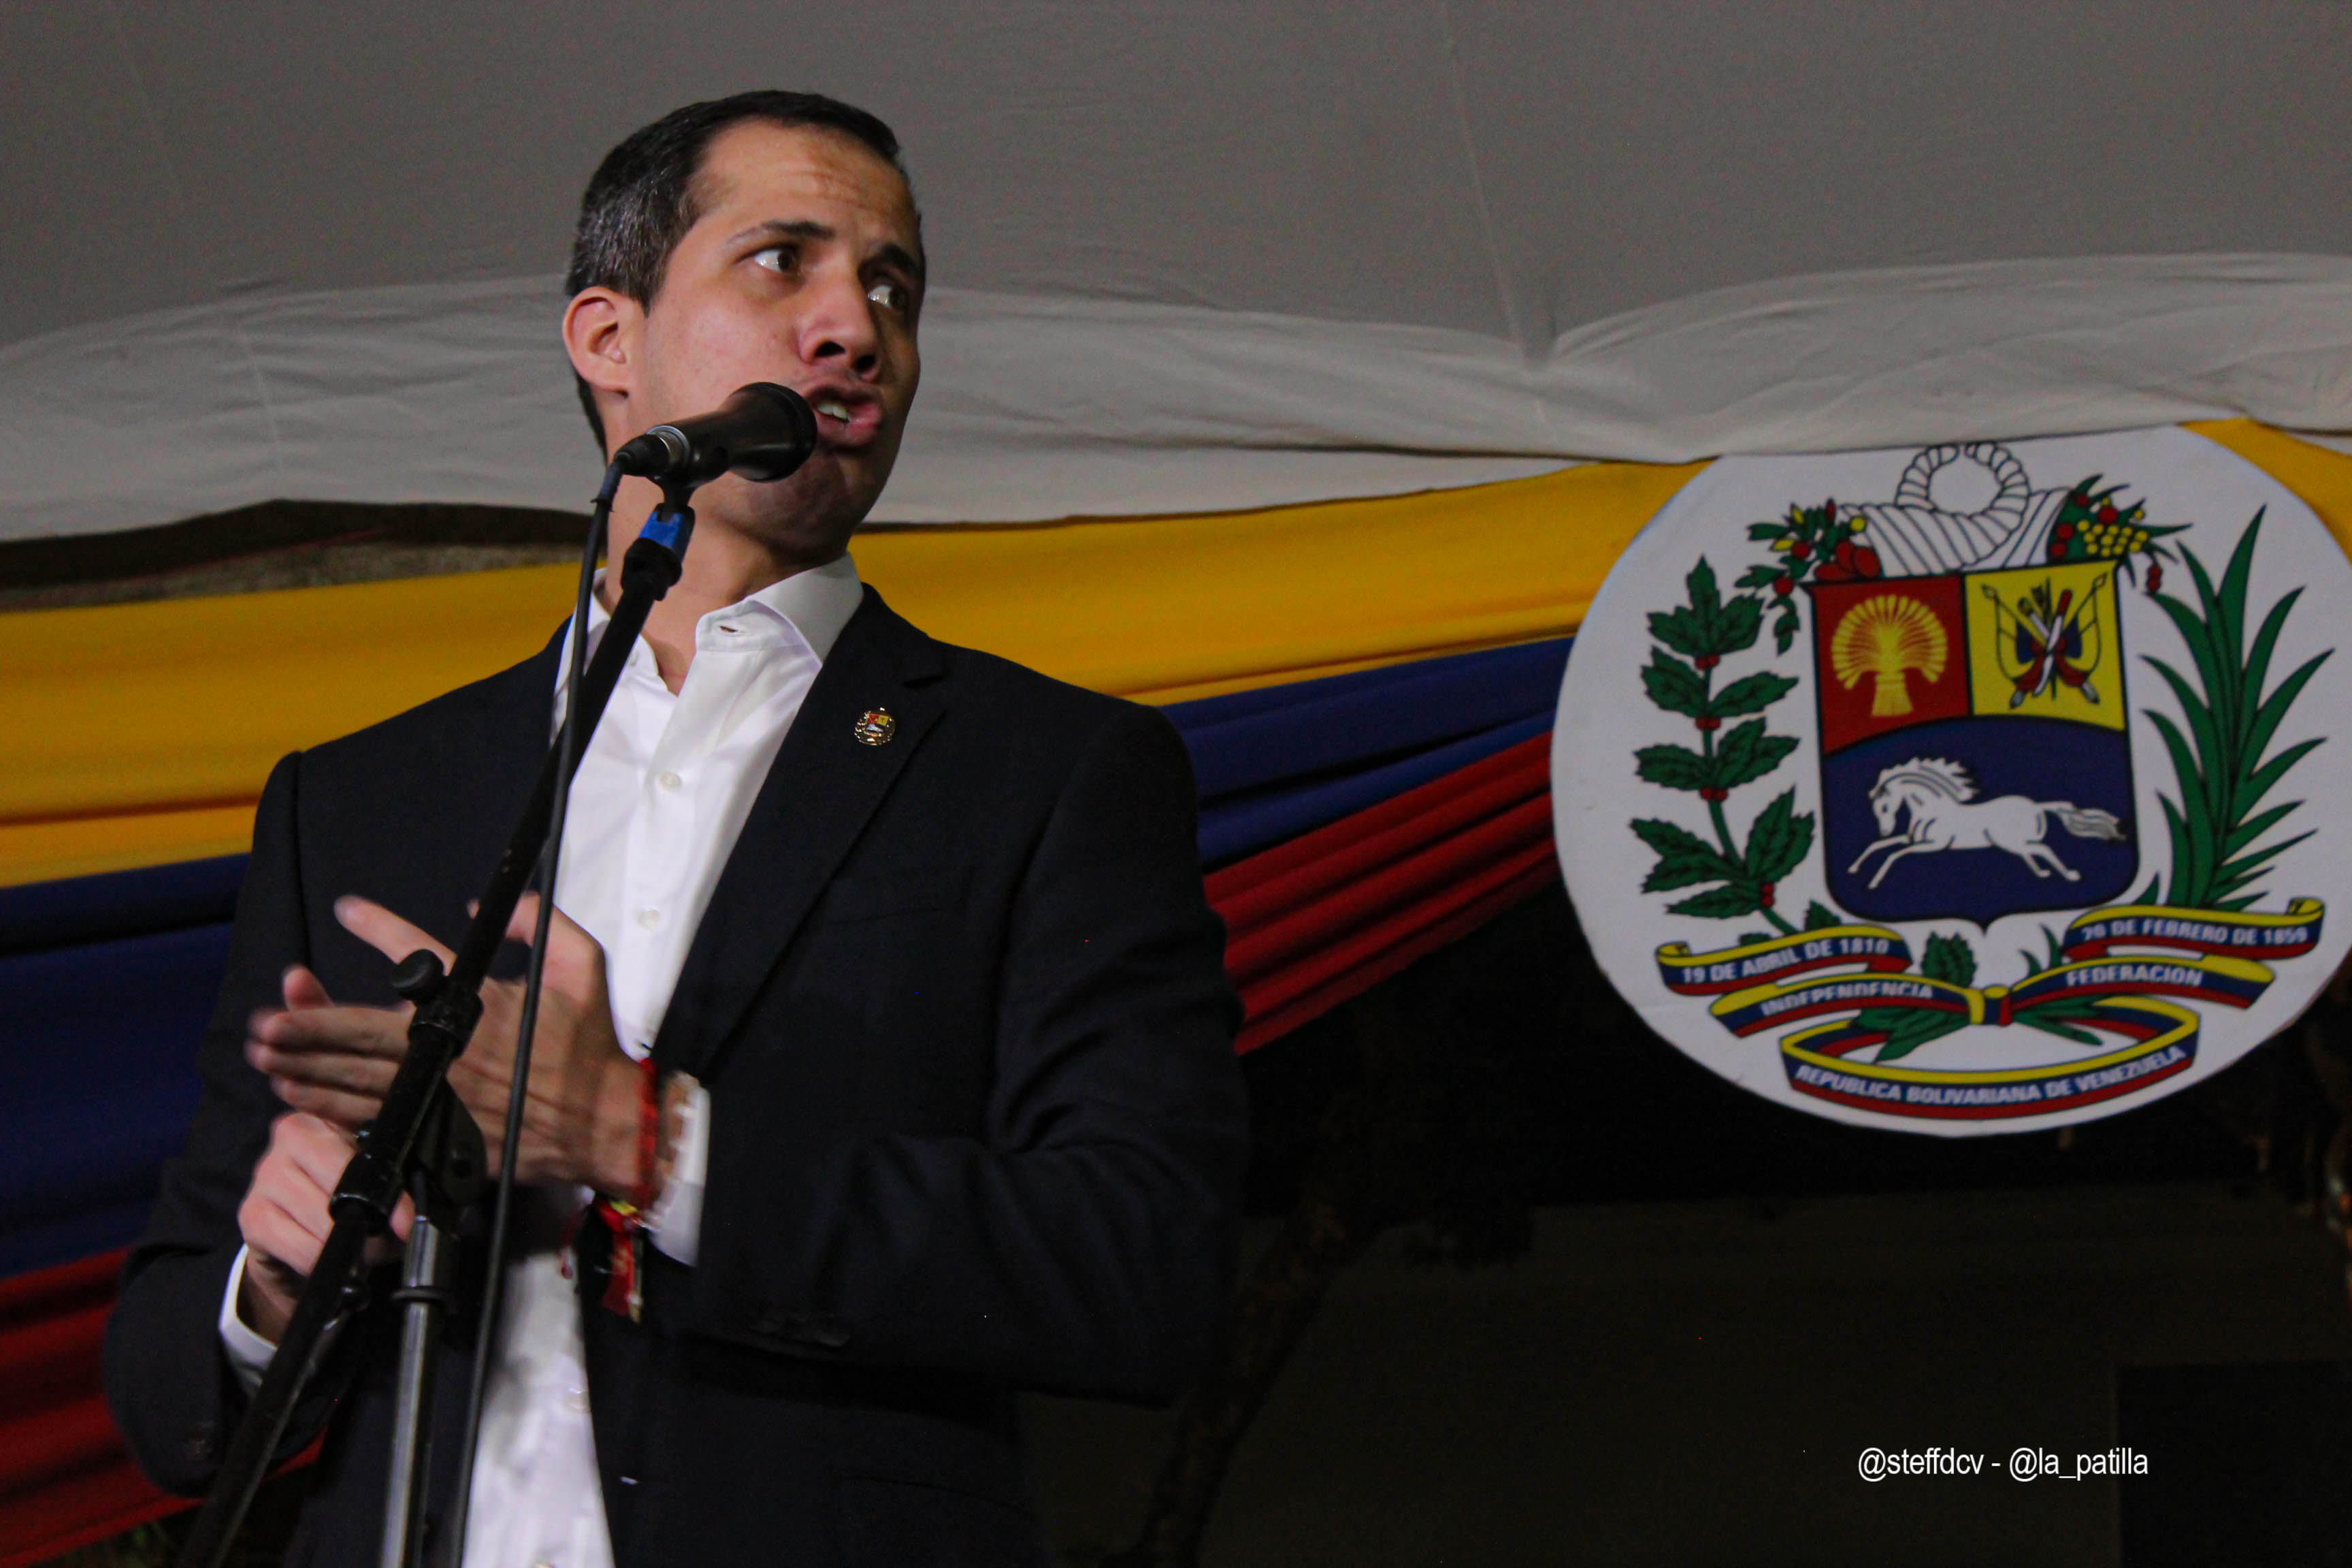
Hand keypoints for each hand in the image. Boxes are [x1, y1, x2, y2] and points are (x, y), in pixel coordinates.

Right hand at [235, 1111, 411, 1343]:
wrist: (301, 1244)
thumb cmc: (352, 1206)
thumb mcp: (382, 1188)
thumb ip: (402, 1187)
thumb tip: (415, 1215)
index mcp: (334, 1114)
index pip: (366, 1140)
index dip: (390, 1183)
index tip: (407, 1219)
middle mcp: (292, 1132)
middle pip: (340, 1177)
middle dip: (368, 1219)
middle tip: (385, 1244)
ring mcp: (267, 1171)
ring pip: (318, 1213)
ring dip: (347, 1244)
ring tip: (362, 1255)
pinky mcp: (251, 1213)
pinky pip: (294, 1242)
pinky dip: (318, 1259)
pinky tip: (330, 1262)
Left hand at [244, 894, 644, 1193]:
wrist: (604, 1122)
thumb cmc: (591, 1045)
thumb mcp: (584, 965)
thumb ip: (542, 923)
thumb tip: (486, 906)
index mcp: (483, 1004)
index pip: (422, 956)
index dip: (380, 928)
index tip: (346, 909)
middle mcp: (453, 1048)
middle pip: (366, 1033)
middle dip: (310, 1027)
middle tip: (265, 1022)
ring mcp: (441, 1094)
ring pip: (358, 1079)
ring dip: (306, 1066)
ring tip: (264, 1054)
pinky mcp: (438, 1132)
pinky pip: (370, 1117)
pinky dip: (328, 1105)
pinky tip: (296, 1094)